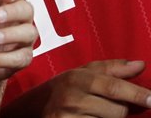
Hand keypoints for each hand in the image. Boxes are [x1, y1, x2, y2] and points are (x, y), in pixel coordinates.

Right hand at [2, 59, 150, 116]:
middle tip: (110, 105)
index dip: (136, 94)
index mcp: (78, 79)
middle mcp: (72, 98)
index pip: (113, 87)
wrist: (36, 108)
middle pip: (117, 110)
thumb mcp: (85, 73)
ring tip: (97, 112)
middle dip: (121, 109)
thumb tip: (141, 64)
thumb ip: (113, 69)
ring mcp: (69, 117)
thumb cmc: (66, 89)